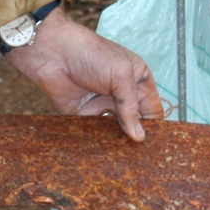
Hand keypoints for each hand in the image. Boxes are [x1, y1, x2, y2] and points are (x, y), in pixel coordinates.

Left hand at [3, 7, 161, 141]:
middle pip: (135, 123)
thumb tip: (139, 136)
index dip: (154, 126)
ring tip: (125, 157)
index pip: (152, 109)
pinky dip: (99, 140)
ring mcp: (102, 105)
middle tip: (141, 156)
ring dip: (118, 141)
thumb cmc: (90, 54)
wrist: (53, 53)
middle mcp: (121, 94)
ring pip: (116, 130)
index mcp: (136, 80)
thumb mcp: (120, 75)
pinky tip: (104, 150)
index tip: (156, 145)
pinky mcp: (83, 114)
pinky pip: (95, 132)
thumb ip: (130, 106)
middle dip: (137, 136)